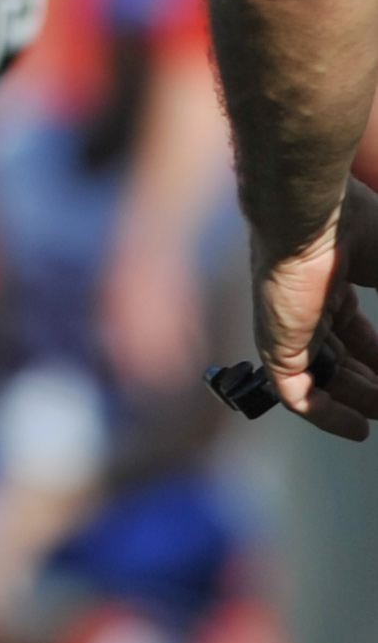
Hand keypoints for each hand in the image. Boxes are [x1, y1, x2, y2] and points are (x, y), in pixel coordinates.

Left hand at [253, 178, 377, 436]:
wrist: (311, 213)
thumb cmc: (363, 229)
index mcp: (332, 279)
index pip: (357, 332)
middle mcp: (308, 302)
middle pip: (343, 357)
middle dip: (374, 384)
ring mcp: (290, 322)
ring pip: (325, 377)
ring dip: (361, 401)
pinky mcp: (275, 340)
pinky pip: (294, 390)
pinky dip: (325, 413)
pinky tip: (358, 428)